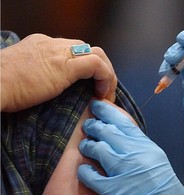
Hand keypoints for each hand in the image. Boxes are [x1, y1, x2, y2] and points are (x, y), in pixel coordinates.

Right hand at [1, 33, 116, 111]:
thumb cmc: (3, 85)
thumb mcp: (24, 74)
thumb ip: (40, 75)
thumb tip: (49, 87)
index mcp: (43, 45)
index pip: (74, 50)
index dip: (87, 67)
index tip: (90, 86)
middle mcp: (54, 44)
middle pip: (88, 50)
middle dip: (100, 70)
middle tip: (101, 90)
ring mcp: (60, 52)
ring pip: (97, 54)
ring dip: (106, 75)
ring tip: (105, 94)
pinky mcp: (66, 65)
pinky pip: (97, 65)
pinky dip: (105, 78)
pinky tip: (101, 94)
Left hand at [78, 100, 183, 194]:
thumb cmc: (161, 179)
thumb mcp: (153, 153)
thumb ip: (136, 140)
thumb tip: (117, 128)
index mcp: (143, 144)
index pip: (121, 120)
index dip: (105, 110)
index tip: (95, 104)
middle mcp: (132, 154)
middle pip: (105, 131)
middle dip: (92, 125)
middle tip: (88, 125)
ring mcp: (122, 171)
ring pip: (96, 149)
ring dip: (87, 146)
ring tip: (86, 146)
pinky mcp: (113, 190)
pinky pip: (90, 175)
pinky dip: (84, 171)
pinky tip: (84, 169)